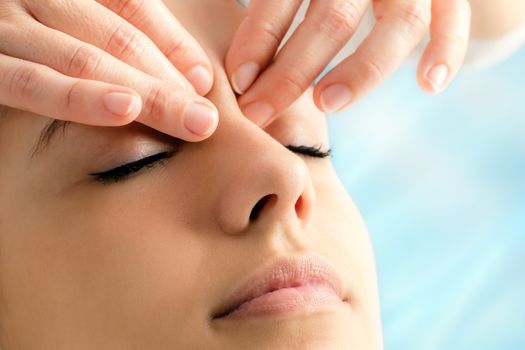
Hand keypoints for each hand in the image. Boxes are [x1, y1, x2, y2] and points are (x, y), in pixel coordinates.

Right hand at [0, 0, 216, 140]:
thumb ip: (114, 29)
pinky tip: (122, 110)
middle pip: (115, 37)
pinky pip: (31, 81)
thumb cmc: (16, 34)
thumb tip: (189, 72)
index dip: (171, 44)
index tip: (202, 81)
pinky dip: (78, 96)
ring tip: (189, 120)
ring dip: (143, 93)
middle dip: (166, 80)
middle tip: (207, 117)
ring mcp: (2, 25)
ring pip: (84, 57)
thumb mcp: (61, 23)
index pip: (130, 7)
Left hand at [226, 0, 470, 125]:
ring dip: (362, 70)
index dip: (258, 38)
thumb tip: (235, 56)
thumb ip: (276, 4)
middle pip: (333, 18)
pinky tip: (428, 86)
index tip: (239, 81)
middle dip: (292, 72)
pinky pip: (456, 19)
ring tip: (325, 105)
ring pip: (399, 24)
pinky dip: (447, 50)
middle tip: (259, 112)